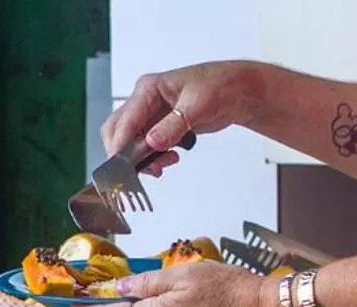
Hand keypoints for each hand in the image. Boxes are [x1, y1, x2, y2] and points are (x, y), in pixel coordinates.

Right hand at [101, 61, 264, 173]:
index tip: (120, 167)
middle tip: (140, 170)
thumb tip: (152, 142)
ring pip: (129, 142)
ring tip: (162, 165)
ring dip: (141, 159)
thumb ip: (173, 125)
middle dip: (125, 155)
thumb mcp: (198, 105)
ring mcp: (151, 115)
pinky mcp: (160, 127)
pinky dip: (152, 158)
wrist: (238, 91)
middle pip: (118, 132)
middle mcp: (145, 101)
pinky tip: (169, 159)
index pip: (124, 120)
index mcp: (149, 89)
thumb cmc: (221, 86)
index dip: (119, 145)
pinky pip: (145, 147)